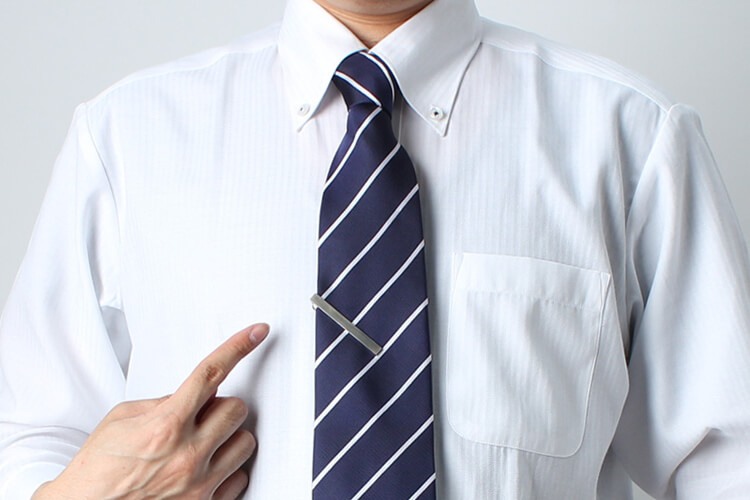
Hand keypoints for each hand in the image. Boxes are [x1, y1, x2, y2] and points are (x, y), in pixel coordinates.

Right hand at [32, 323, 269, 499]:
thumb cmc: (97, 471)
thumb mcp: (121, 420)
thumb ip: (164, 401)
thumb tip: (197, 392)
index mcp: (166, 426)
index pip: (211, 373)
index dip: (237, 347)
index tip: (256, 333)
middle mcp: (188, 454)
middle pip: (237, 408)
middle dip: (222, 406)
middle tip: (202, 415)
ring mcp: (199, 484)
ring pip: (245, 442)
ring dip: (228, 437)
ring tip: (203, 444)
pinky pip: (241, 477)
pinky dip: (228, 469)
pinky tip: (205, 468)